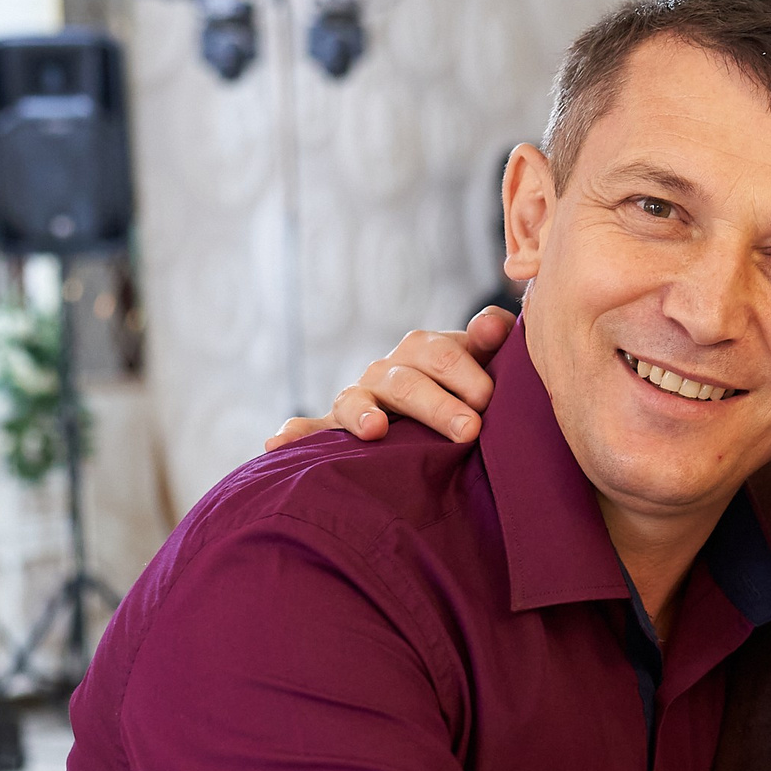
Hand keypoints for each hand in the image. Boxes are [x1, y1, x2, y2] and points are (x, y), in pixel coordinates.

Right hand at [264, 305, 512, 452]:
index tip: (487, 400)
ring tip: (374, 430)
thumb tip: (495, 326)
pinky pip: (311, 430)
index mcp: (423, 350)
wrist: (435, 412)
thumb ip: (489, 339)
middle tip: (468, 430)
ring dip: (362, 415)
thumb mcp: (481, 360)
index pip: (442, 353)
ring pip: (356, 402)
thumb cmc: (465, 386)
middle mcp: (387, 370)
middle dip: (436, 405)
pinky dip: (294, 435)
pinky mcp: (335, 427)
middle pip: (406, 383)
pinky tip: (275, 445)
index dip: (466, 375)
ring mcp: (358, 398)